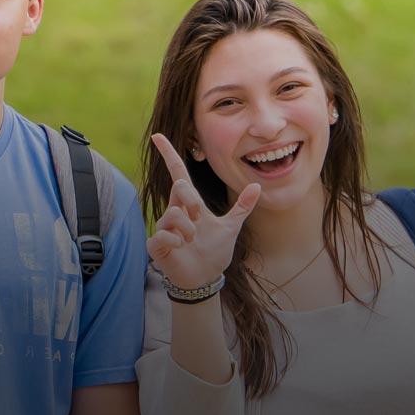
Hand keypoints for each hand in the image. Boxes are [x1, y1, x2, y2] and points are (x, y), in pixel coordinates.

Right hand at [145, 134, 261, 290]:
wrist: (205, 278)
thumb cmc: (213, 252)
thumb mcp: (231, 227)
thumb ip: (242, 207)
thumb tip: (257, 186)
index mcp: (190, 205)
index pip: (178, 174)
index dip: (169, 154)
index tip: (158, 136)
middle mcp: (175, 212)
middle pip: (179, 188)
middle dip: (192, 201)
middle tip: (200, 218)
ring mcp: (164, 228)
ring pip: (172, 214)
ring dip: (188, 229)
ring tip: (191, 240)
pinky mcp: (157, 245)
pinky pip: (163, 235)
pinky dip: (176, 241)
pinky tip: (180, 248)